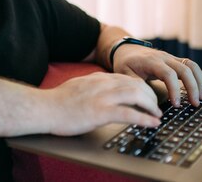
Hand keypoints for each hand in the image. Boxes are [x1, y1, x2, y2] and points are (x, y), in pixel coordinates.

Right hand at [41, 72, 161, 135]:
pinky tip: (152, 124)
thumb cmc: (58, 101)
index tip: (148, 96)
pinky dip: (144, 119)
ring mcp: (103, 97)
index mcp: (99, 78)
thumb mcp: (79, 85)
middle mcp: (104, 84)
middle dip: (151, 96)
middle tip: (156, 108)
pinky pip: (129, 114)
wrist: (44, 108)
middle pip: (137, 84)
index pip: (128, 78)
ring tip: (157, 115)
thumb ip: (93, 85)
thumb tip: (101, 88)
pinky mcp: (100, 112)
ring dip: (151, 106)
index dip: (142, 87)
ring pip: (137, 95)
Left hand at [112, 45, 201, 107]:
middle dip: (192, 87)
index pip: (168, 74)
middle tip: (195, 103)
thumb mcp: (124, 74)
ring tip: (201, 97)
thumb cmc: (125, 63)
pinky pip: (190, 66)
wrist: (125, 49)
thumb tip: (147, 99)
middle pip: (184, 69)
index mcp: (151, 61)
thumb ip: (135, 85)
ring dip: (199, 81)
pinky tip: (199, 89)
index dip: (174, 90)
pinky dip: (197, 77)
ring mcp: (170, 58)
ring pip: (191, 65)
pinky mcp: (174, 60)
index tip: (176, 104)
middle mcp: (164, 58)